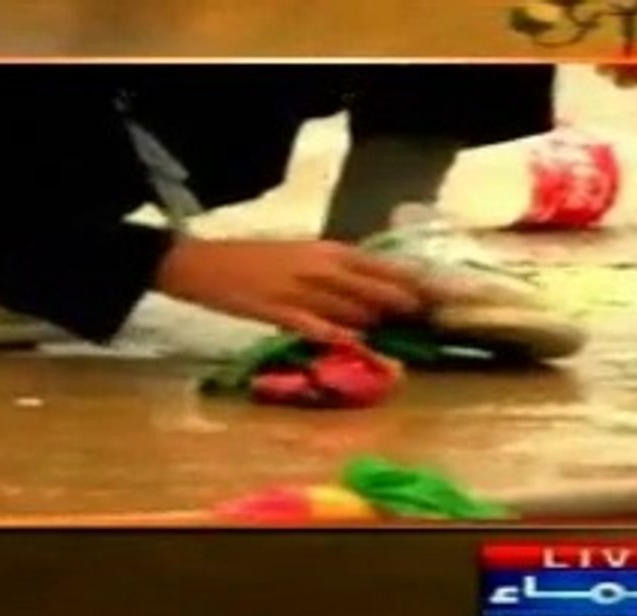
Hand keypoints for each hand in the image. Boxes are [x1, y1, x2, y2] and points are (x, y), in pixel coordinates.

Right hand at [155, 239, 430, 343]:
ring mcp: (299, 289)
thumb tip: (364, 294)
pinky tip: (356, 345)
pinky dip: (338, 335)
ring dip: (375, 324)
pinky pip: (316, 325)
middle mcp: (318, 266)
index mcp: (324, 250)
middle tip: (426, 322)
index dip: (408, 282)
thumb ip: (331, 273)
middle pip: (372, 287)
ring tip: (398, 341)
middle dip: (403, 305)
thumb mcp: (297, 256)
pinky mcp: (278, 311)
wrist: (202, 263)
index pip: (379, 264)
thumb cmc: (251, 260)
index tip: (434, 297)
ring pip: (350, 308)